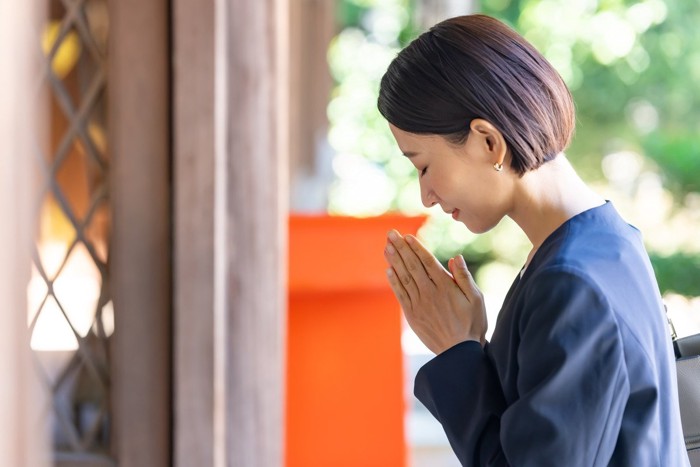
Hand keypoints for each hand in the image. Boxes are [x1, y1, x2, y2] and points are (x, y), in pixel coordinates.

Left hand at [384, 229, 486, 353]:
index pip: (427, 261)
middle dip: (401, 248)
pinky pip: (401, 294)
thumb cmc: (472, 324)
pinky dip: (394, 282)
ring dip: (394, 261)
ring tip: (386, 247)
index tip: (407, 236)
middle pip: (412, 266)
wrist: (459, 353)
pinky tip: (389, 270)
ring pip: (404, 278)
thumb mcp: (476, 299)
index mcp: (445, 286)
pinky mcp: (413, 315)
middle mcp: (430, 293)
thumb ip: (464, 277)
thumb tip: (456, 257)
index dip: (416, 247)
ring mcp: (419, 304)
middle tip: (390, 233)